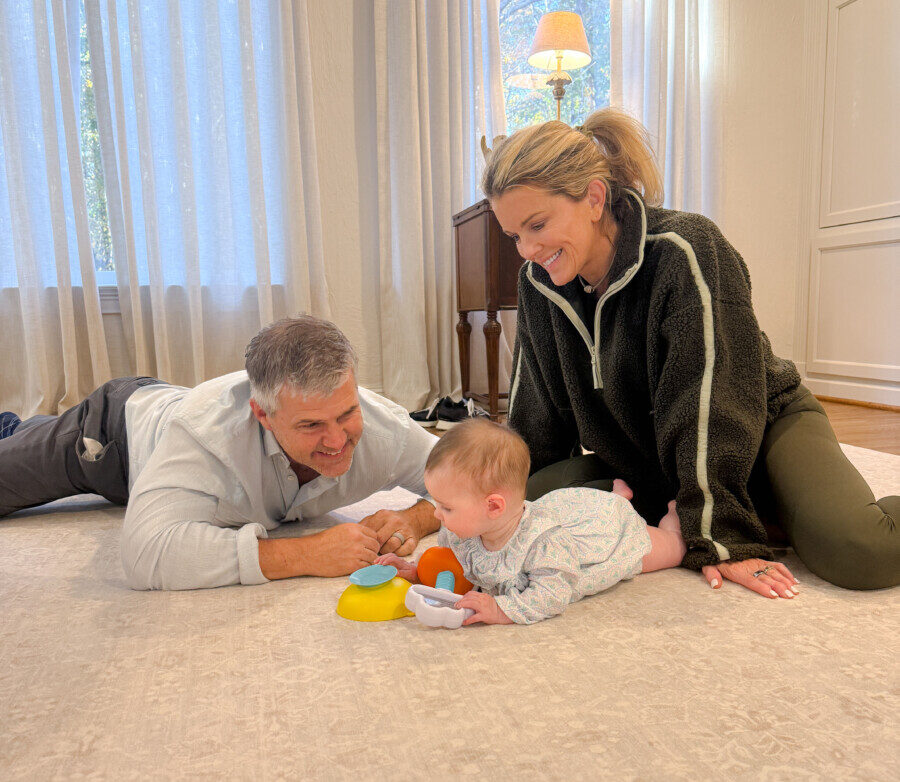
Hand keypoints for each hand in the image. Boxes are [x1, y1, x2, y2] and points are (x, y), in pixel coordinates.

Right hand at [260, 522, 379, 579]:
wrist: (310, 554)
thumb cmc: (323, 542)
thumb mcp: (341, 530)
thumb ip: (356, 533)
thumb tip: (368, 540)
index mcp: (355, 528)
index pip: (374, 535)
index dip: (372, 541)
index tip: (368, 547)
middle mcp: (358, 539)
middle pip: (376, 546)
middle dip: (373, 551)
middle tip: (367, 556)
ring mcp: (356, 552)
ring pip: (373, 557)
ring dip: (370, 561)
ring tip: (363, 562)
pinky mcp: (352, 565)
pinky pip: (367, 567)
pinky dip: (366, 569)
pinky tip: (359, 568)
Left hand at [360, 502, 436, 555]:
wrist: (413, 519)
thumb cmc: (391, 522)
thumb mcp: (377, 519)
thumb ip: (365, 525)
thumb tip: (352, 536)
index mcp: (383, 515)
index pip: (370, 532)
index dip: (366, 541)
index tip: (365, 545)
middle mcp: (394, 521)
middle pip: (380, 539)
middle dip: (375, 547)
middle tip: (374, 550)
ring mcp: (405, 530)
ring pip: (391, 545)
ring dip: (386, 551)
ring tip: (385, 550)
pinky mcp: (413, 540)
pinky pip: (404, 550)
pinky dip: (398, 553)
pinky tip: (395, 551)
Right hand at [374, 552, 418, 582]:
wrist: (417, 572)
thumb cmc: (413, 574)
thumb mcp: (408, 575)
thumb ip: (401, 573)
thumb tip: (394, 572)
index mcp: (402, 563)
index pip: (393, 558)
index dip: (387, 560)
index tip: (382, 564)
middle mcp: (399, 560)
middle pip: (390, 555)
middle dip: (382, 558)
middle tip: (377, 564)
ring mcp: (397, 560)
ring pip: (389, 556)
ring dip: (381, 558)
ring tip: (375, 562)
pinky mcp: (396, 562)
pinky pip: (388, 558)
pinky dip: (382, 559)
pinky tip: (378, 562)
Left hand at [456, 591, 512, 624]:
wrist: (503, 613)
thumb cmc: (494, 608)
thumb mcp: (487, 600)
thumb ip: (479, 599)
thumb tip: (469, 601)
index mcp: (483, 596)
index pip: (471, 593)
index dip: (464, 596)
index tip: (460, 600)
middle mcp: (482, 600)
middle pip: (469, 597)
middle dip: (461, 601)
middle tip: (456, 605)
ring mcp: (483, 607)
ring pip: (470, 604)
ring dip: (462, 606)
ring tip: (458, 609)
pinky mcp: (484, 615)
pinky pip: (474, 617)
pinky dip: (468, 620)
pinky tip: (464, 622)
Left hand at [702, 558, 798, 598]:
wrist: (719, 542)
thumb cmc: (715, 559)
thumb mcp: (708, 565)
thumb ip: (711, 574)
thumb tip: (716, 585)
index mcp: (737, 570)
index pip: (752, 580)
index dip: (763, 588)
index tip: (773, 595)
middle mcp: (750, 566)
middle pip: (767, 578)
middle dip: (779, 587)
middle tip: (789, 596)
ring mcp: (757, 562)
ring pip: (774, 572)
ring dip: (786, 582)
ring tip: (795, 592)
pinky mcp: (761, 560)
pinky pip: (776, 565)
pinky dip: (786, 573)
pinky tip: (795, 581)